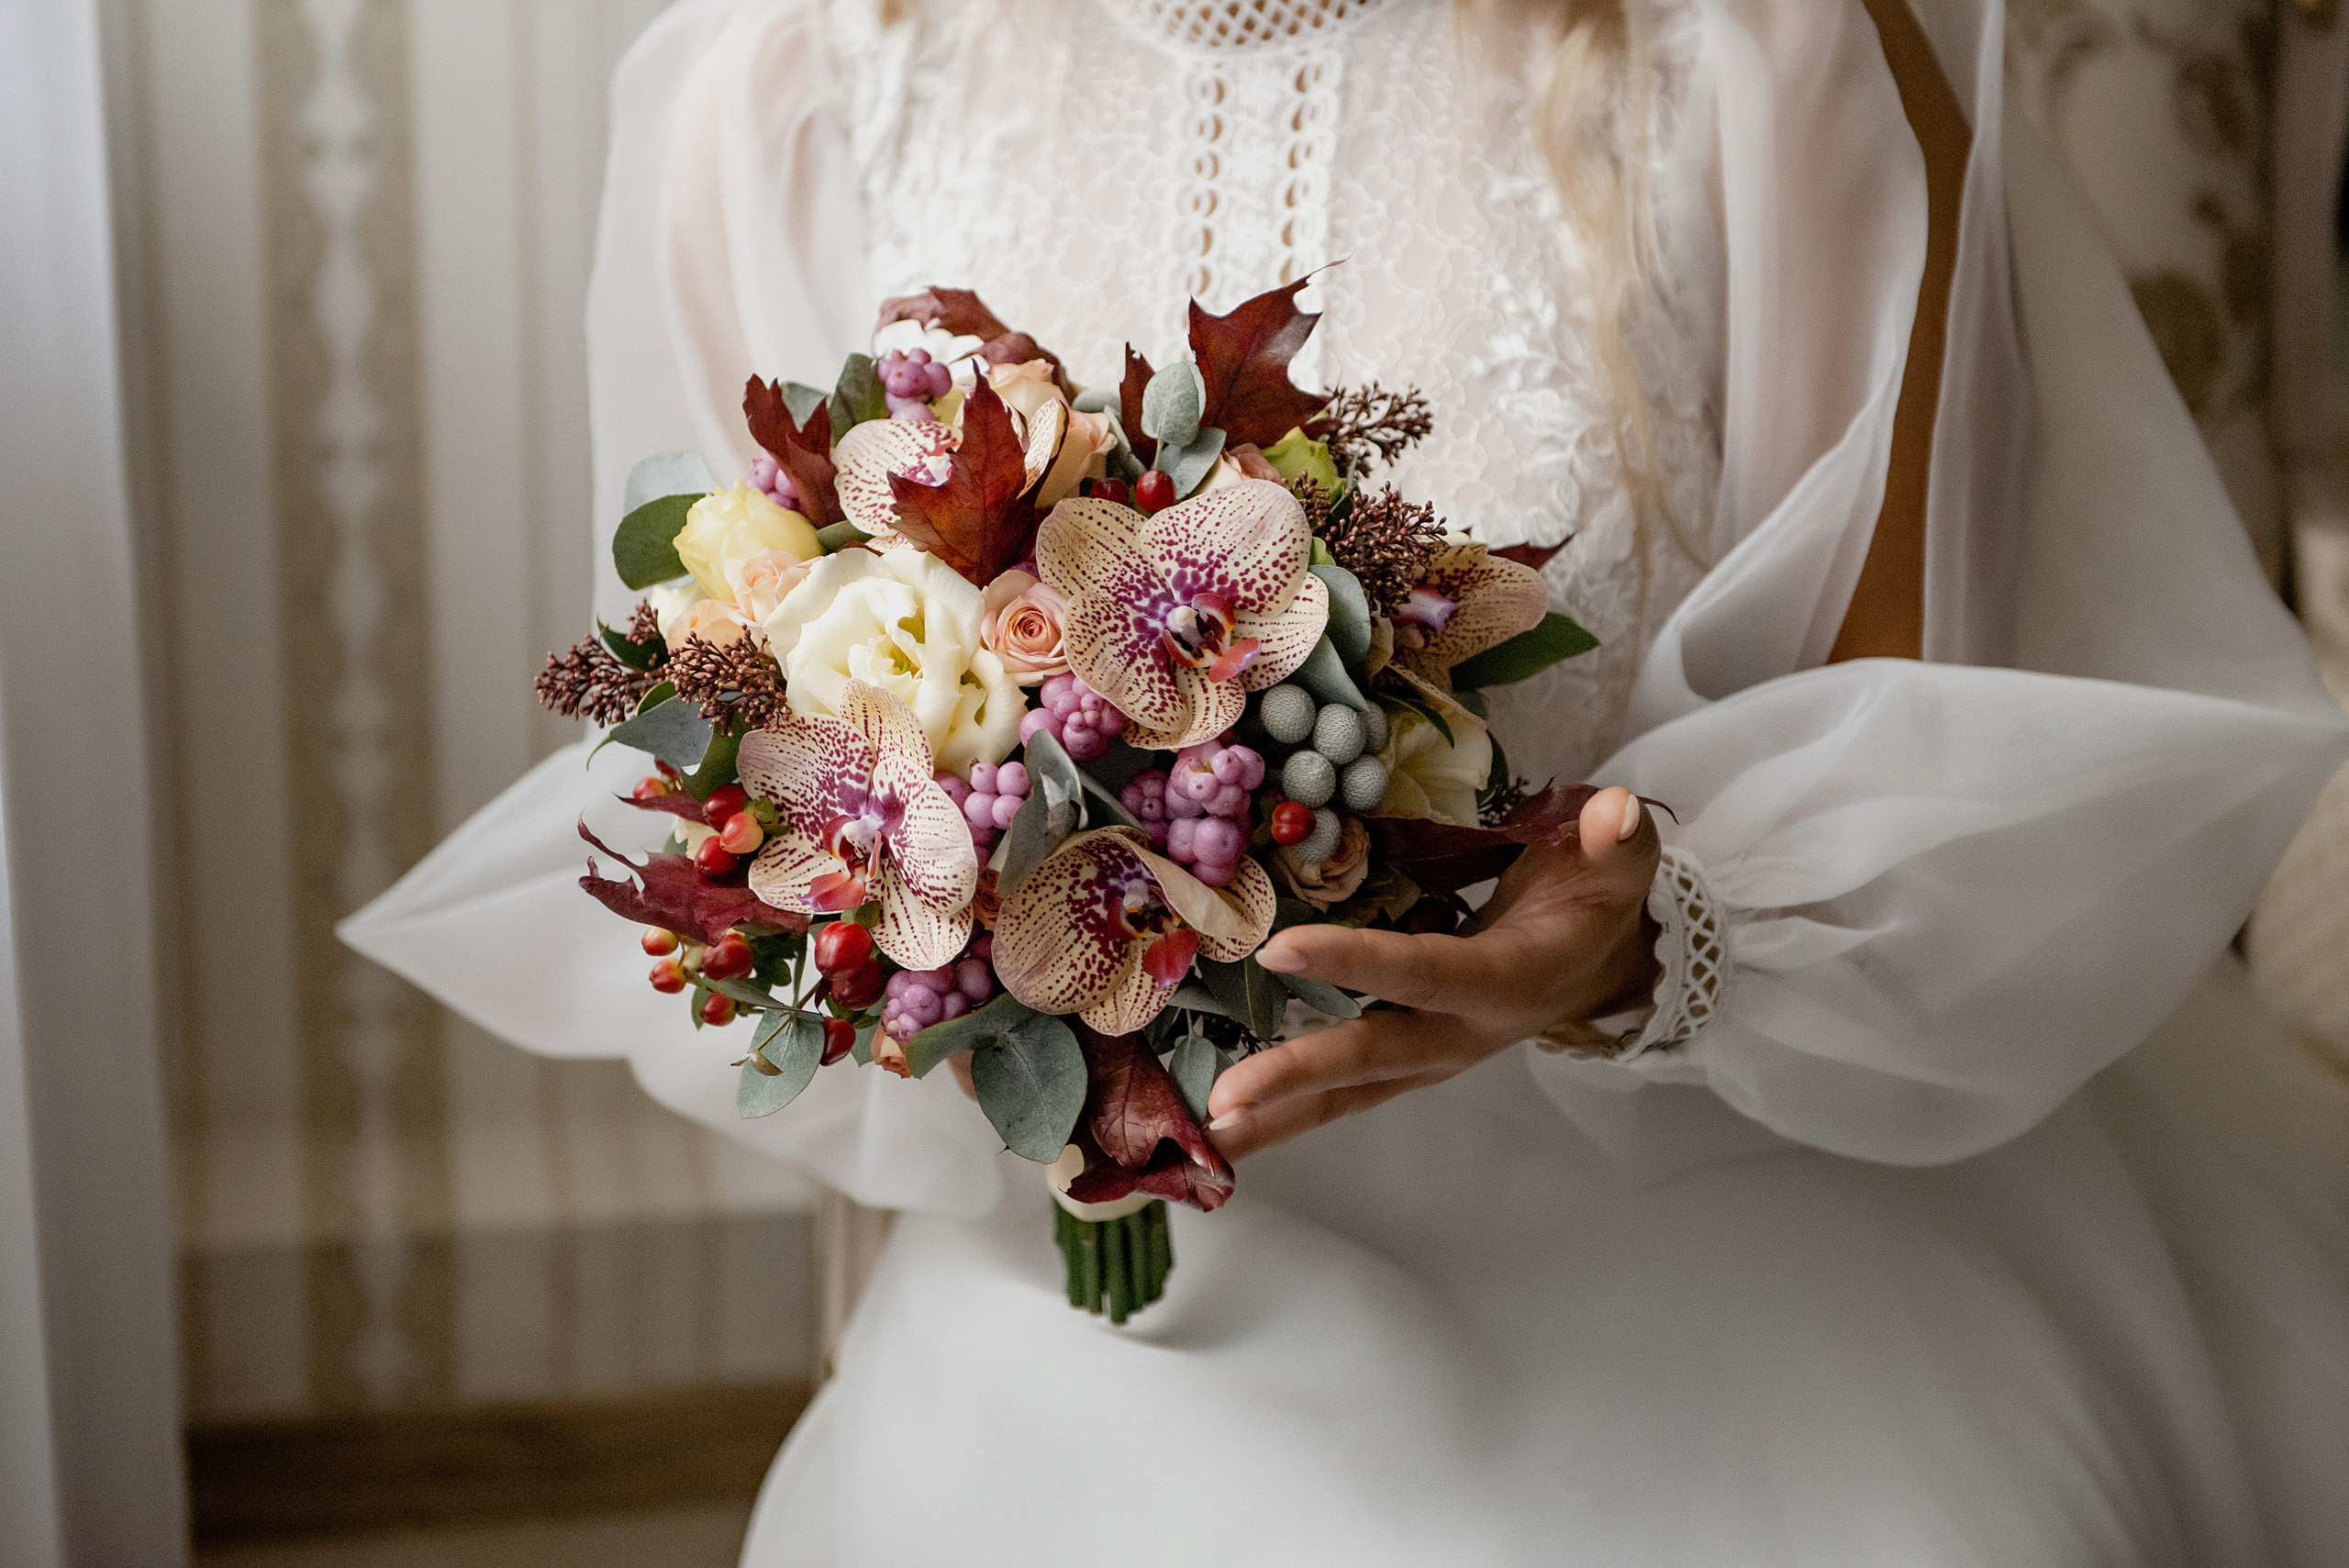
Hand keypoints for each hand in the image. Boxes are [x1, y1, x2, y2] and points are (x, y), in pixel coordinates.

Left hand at [1203, 786, 1661, 1159]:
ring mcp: (1430, 1054)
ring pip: (1349, 1092)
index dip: (1358, 963)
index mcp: (1508, 981)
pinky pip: (1344, 1087)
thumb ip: (1617, 843)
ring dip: (1279, 1115)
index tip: (1282, 949)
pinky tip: (1227, 1117)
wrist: (1602, 963)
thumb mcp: (1619, 866)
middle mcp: (1461, 1032)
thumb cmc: (1597, 901)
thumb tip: (1615, 812)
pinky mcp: (1406, 1057)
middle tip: (1223, 1100)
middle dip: (1298, 1078)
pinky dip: (1288, 1105)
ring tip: (1208, 1135)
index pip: (1425, 971)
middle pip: (1372, 1058)